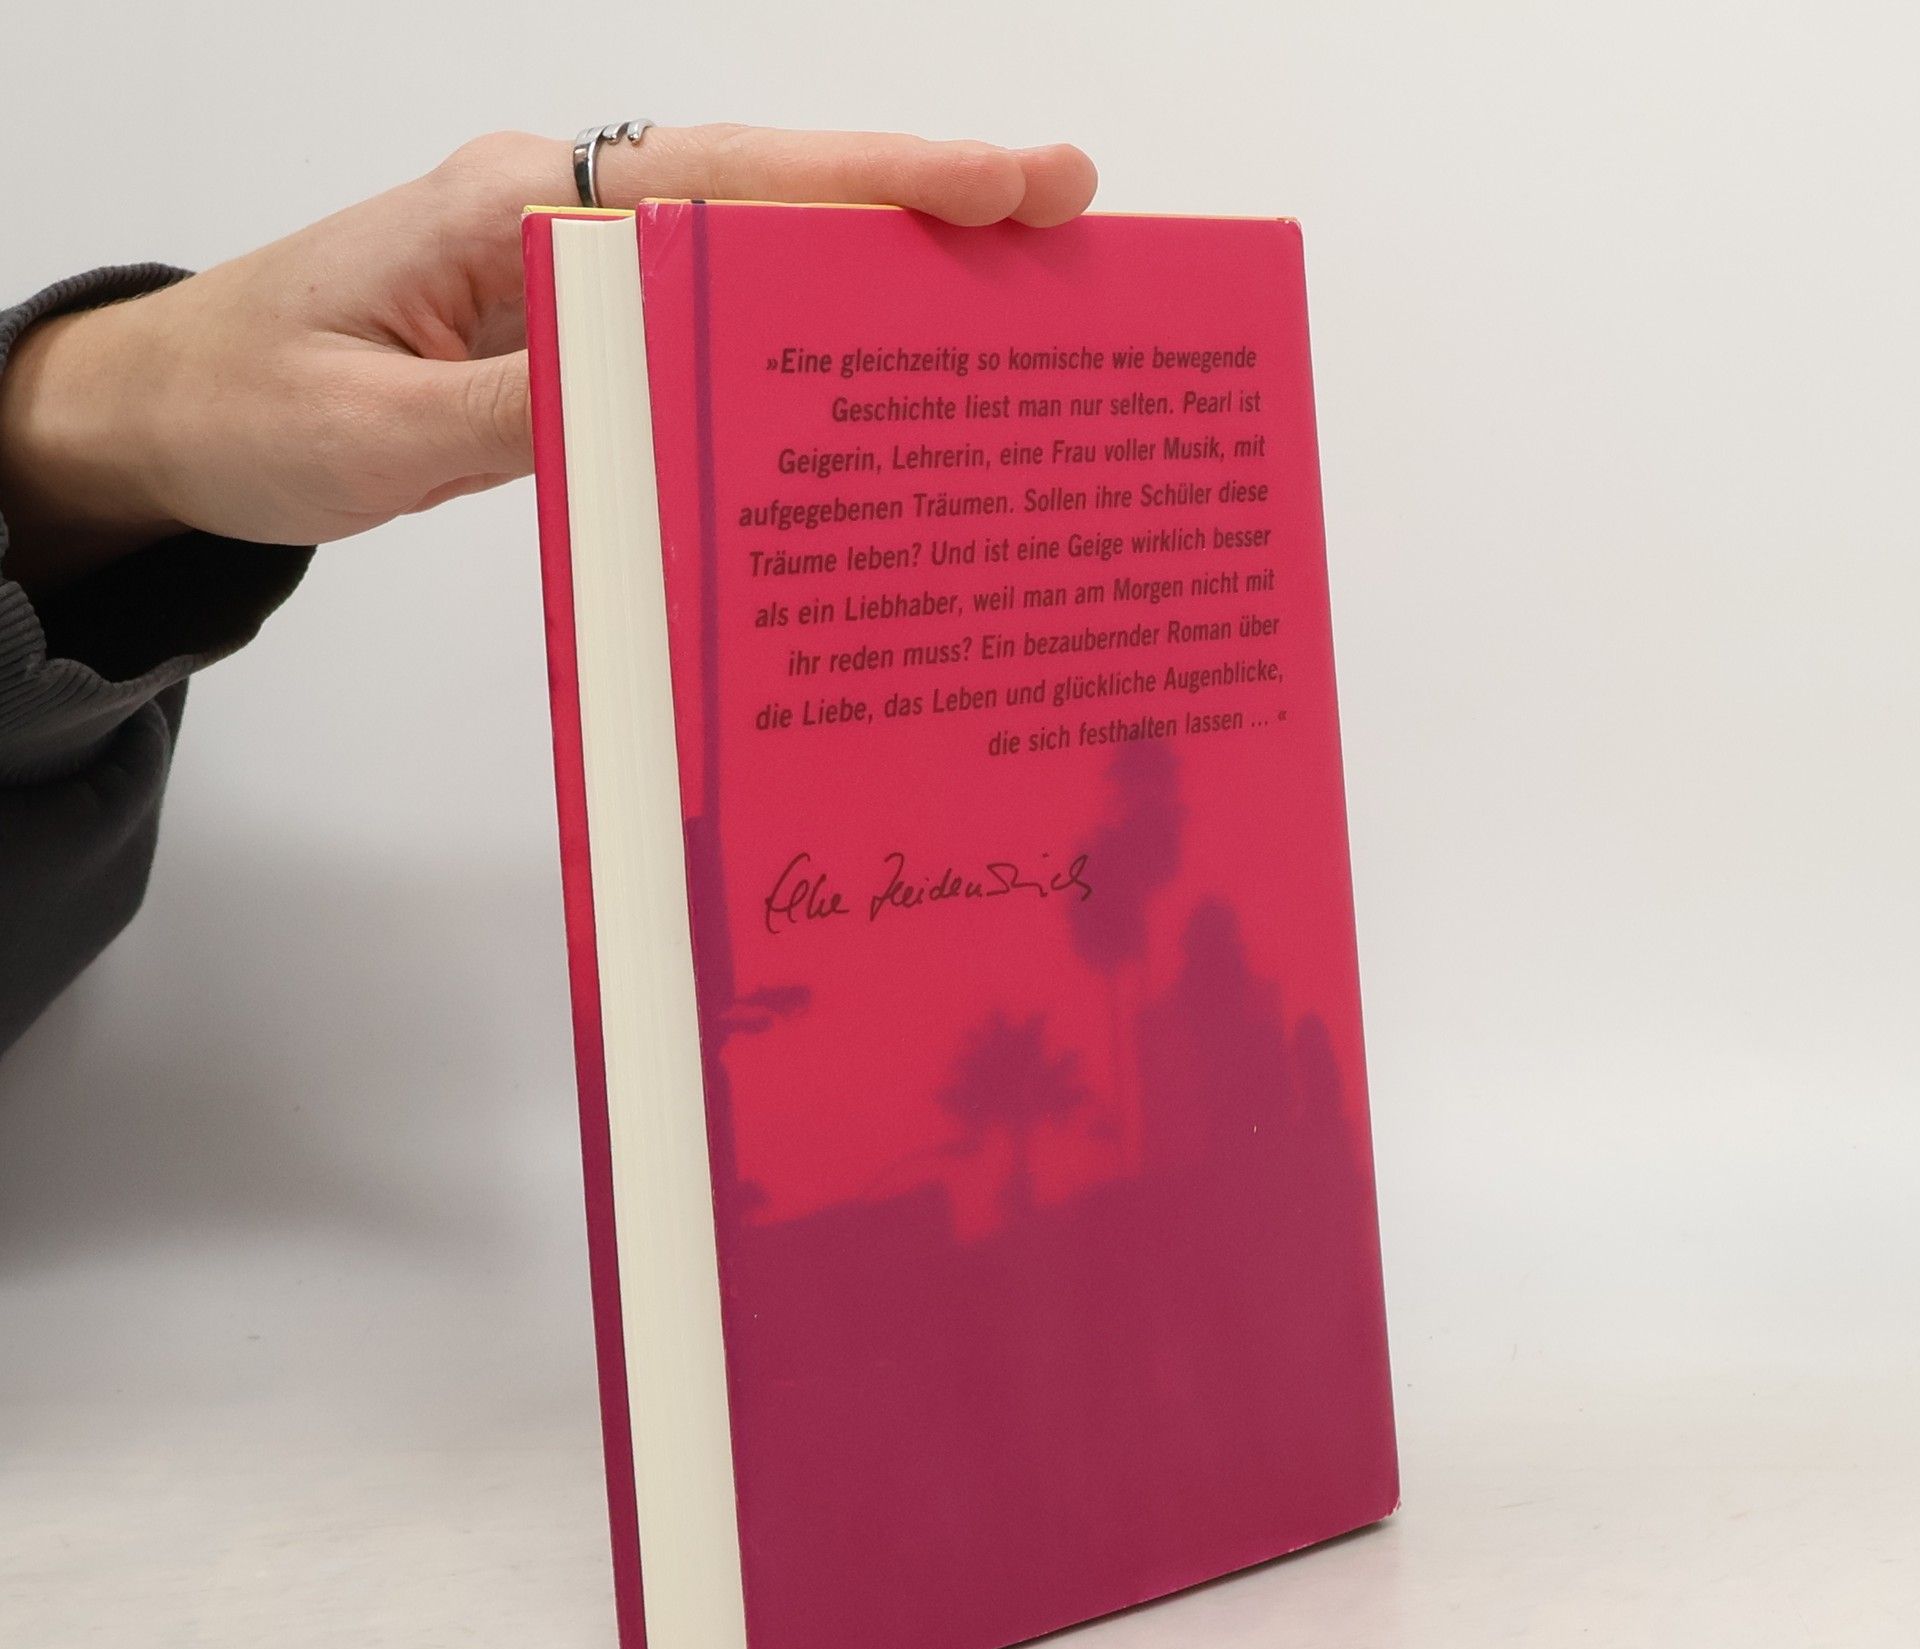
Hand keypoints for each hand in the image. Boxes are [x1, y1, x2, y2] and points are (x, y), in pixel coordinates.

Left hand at [0, 127, 1096, 589]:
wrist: (171, 418)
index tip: (998, 186)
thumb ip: (525, 412)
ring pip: (753, 254)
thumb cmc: (251, 409)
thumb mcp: (375, 432)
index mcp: (518, 209)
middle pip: (768, 194)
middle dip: (918, 201)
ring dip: (877, 265)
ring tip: (1010, 288)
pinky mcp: (575, 331)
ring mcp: (574, 270)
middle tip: (1065, 212)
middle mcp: (562, 217)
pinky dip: (799, 335)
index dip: (868, 184)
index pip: (722, 184)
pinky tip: (871, 367)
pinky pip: (708, 323)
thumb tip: (675, 385)